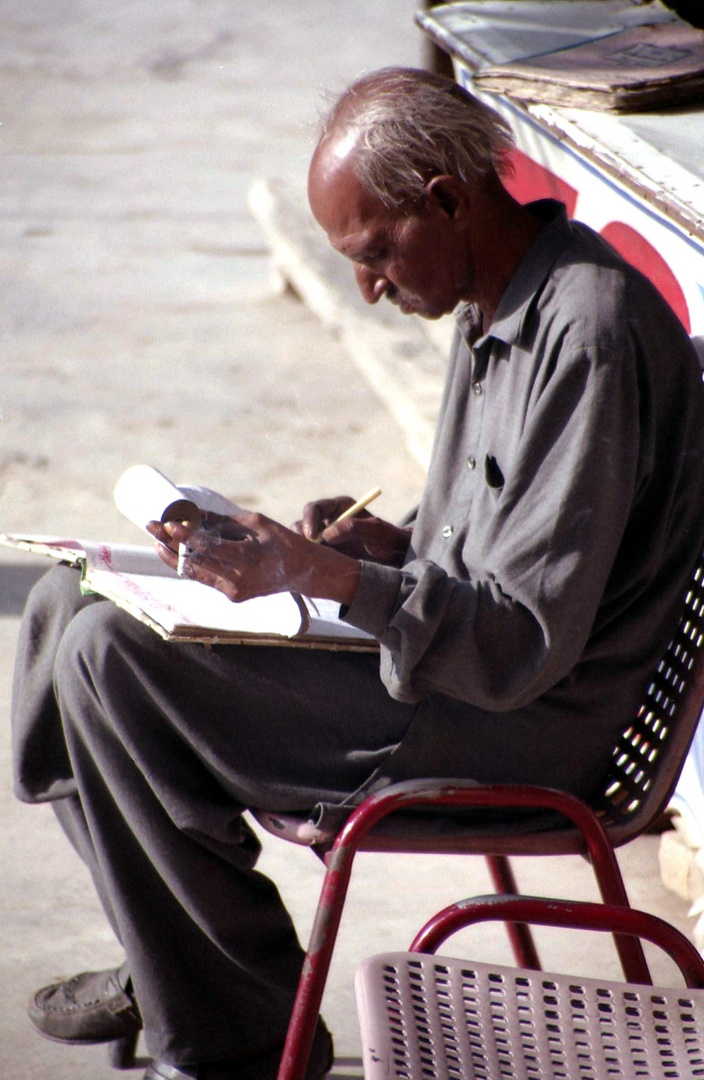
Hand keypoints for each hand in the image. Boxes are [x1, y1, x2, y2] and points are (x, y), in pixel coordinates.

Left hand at [147, 510, 360, 605]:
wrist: (301, 572)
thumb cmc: (281, 541)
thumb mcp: (256, 522)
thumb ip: (223, 521)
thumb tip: (194, 514)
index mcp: (247, 559)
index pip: (207, 548)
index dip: (184, 536)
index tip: (167, 523)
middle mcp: (237, 579)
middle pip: (193, 561)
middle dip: (169, 543)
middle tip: (151, 526)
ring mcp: (233, 591)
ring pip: (194, 572)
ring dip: (173, 555)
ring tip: (156, 537)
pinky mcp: (231, 596)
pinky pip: (204, 578)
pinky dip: (189, 563)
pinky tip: (175, 550)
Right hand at [292, 496, 411, 566]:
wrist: (397, 561)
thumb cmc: (391, 542)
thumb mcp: (378, 532)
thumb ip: (354, 527)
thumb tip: (327, 533)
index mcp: (340, 508)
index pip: (315, 508)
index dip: (309, 519)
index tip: (311, 536)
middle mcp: (329, 521)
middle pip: (302, 523)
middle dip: (300, 536)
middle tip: (307, 552)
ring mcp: (325, 540)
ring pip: (301, 541)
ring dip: (301, 550)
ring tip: (310, 562)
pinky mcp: (324, 556)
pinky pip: (308, 557)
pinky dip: (305, 562)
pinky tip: (311, 570)